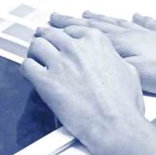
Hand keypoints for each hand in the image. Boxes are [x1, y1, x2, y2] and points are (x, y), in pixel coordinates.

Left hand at [21, 19, 154, 152]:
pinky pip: (27, 66)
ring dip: (35, 53)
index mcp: (96, 41)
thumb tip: (110, 60)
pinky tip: (32, 75)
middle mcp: (76, 48)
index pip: (70, 29)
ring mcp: (60, 63)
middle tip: (43, 47)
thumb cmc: (124, 105)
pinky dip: (27, 70)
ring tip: (36, 61)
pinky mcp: (46, 81)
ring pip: (36, 46)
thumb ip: (114, 59)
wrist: (116, 126)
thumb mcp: (128, 71)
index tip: (58, 39)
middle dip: (46, 41)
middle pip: (51, 35)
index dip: (63, 36)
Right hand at [49, 11, 155, 98]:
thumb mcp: (134, 72)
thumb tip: (87, 57)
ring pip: (118, 22)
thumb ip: (109, 63)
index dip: (65, 31)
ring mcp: (147, 33)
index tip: (49, 27)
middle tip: (58, 16)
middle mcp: (131, 34)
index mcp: (121, 43)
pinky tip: (137, 14)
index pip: (85, 34)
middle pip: (97, 25)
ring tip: (88, 13)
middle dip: (74, 21)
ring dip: (101, 18)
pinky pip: (147, 24)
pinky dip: (140, 18)